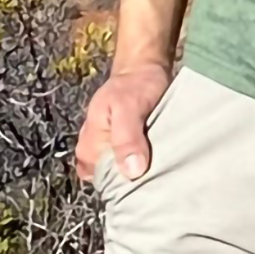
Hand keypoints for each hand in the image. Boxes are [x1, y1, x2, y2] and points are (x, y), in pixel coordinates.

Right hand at [73, 61, 171, 187]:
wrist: (144, 68)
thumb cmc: (133, 85)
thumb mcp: (127, 107)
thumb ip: (126, 138)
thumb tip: (131, 172)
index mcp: (88, 150)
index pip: (106, 184)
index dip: (128, 185)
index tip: (150, 181)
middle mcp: (95, 156)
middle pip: (117, 181)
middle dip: (138, 179)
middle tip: (161, 171)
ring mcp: (111, 152)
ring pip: (127, 173)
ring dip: (145, 170)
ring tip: (165, 165)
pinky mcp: (126, 148)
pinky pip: (135, 163)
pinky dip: (148, 162)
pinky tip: (163, 159)